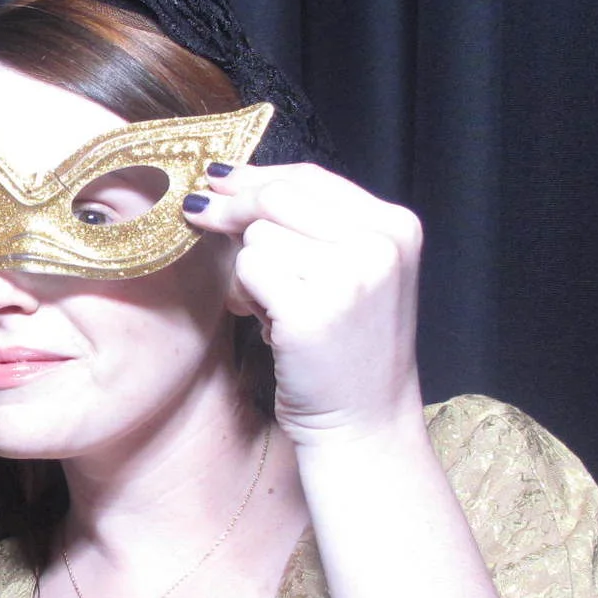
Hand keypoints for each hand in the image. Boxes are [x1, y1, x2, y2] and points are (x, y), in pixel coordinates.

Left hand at [188, 162, 424, 448]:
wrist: (364, 421)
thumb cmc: (345, 348)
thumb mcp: (353, 272)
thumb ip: (312, 224)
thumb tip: (229, 180)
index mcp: (396, 227)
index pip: (310, 177)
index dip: (254, 176)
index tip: (216, 179)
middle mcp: (380, 244)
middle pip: (277, 197)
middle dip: (231, 210)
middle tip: (201, 218)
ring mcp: (350, 276)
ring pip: (257, 235)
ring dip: (251, 270)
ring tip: (280, 308)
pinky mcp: (312, 309)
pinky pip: (248, 271)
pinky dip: (247, 297)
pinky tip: (272, 325)